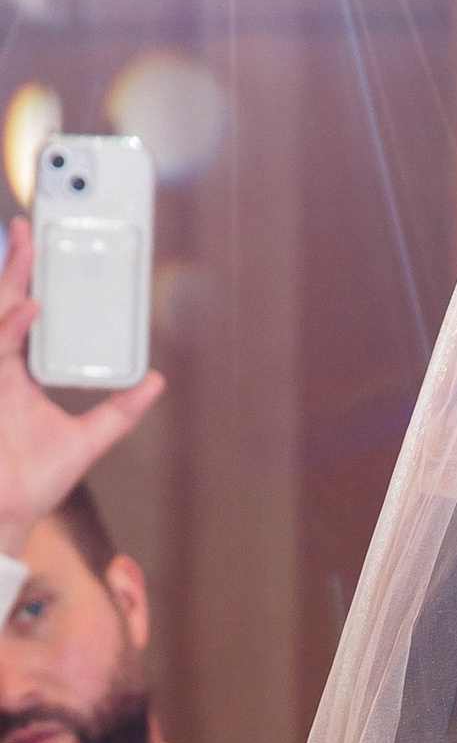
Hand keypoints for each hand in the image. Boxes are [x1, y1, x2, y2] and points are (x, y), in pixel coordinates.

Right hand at [0, 220, 164, 548]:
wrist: (9, 514)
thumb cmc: (36, 481)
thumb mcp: (90, 440)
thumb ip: (121, 411)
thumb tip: (156, 383)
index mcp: (20, 374)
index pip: (23, 317)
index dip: (29, 282)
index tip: (38, 248)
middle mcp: (2, 370)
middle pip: (4, 305)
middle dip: (15, 266)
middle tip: (28, 228)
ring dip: (11, 285)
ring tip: (29, 253)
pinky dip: (12, 328)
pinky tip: (30, 309)